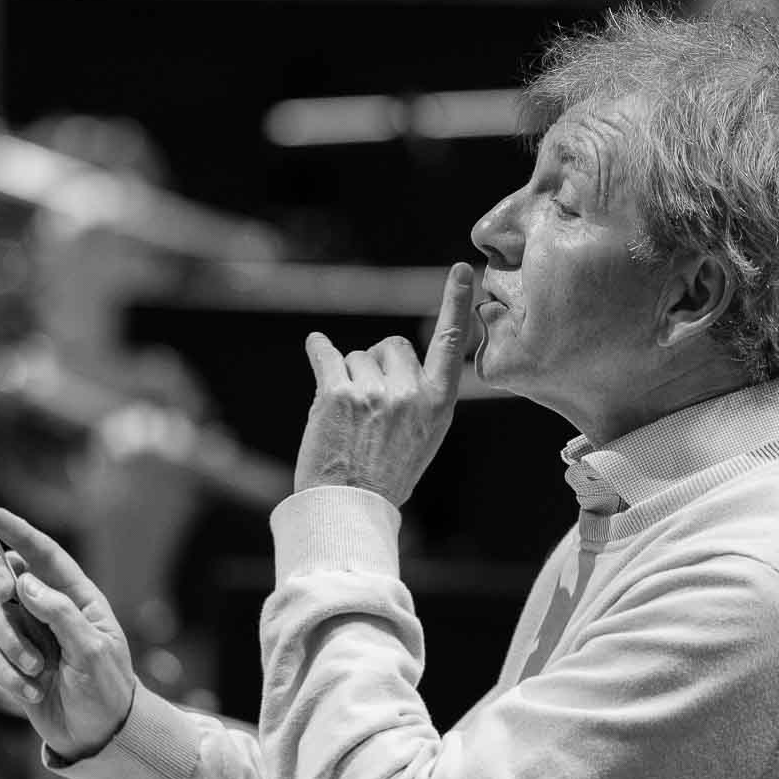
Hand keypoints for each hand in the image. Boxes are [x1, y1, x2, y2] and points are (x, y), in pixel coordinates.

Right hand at [0, 508, 137, 761]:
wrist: (100, 736)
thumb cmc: (107, 689)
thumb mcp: (93, 650)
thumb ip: (60, 614)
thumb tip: (26, 584)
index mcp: (78, 599)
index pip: (45, 557)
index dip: (20, 533)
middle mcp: (49, 613)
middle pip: (7, 580)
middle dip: (0, 584)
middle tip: (6, 596)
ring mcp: (29, 639)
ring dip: (11, 644)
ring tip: (36, 670)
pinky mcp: (13, 668)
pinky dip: (8, 677)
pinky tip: (33, 693)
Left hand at [292, 262, 474, 505]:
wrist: (349, 508)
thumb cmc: (385, 475)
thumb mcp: (424, 437)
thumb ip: (421, 397)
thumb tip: (399, 362)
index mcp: (438, 404)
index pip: (451, 344)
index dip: (457, 304)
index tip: (463, 270)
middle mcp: (410, 393)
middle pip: (391, 345)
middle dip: (377, 364)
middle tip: (368, 403)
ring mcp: (373, 392)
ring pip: (357, 355)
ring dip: (347, 376)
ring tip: (347, 418)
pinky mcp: (336, 393)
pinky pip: (325, 352)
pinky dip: (318, 349)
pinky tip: (316, 348)